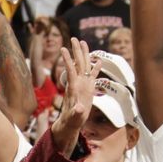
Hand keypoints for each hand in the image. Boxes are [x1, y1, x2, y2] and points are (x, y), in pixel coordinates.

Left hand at [49, 38, 96, 154]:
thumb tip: (79, 108)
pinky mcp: (88, 89)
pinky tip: (98, 60)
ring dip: (84, 55)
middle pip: (78, 64)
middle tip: (74, 38)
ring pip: (84, 66)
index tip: (63, 49)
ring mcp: (83, 85)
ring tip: (83, 42)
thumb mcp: (75, 117)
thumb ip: (76, 112)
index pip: (70, 71)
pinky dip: (96, 68)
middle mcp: (78, 83)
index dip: (68, 60)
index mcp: (74, 88)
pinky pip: (92, 75)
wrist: (71, 123)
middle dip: (76, 51)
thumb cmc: (72, 121)